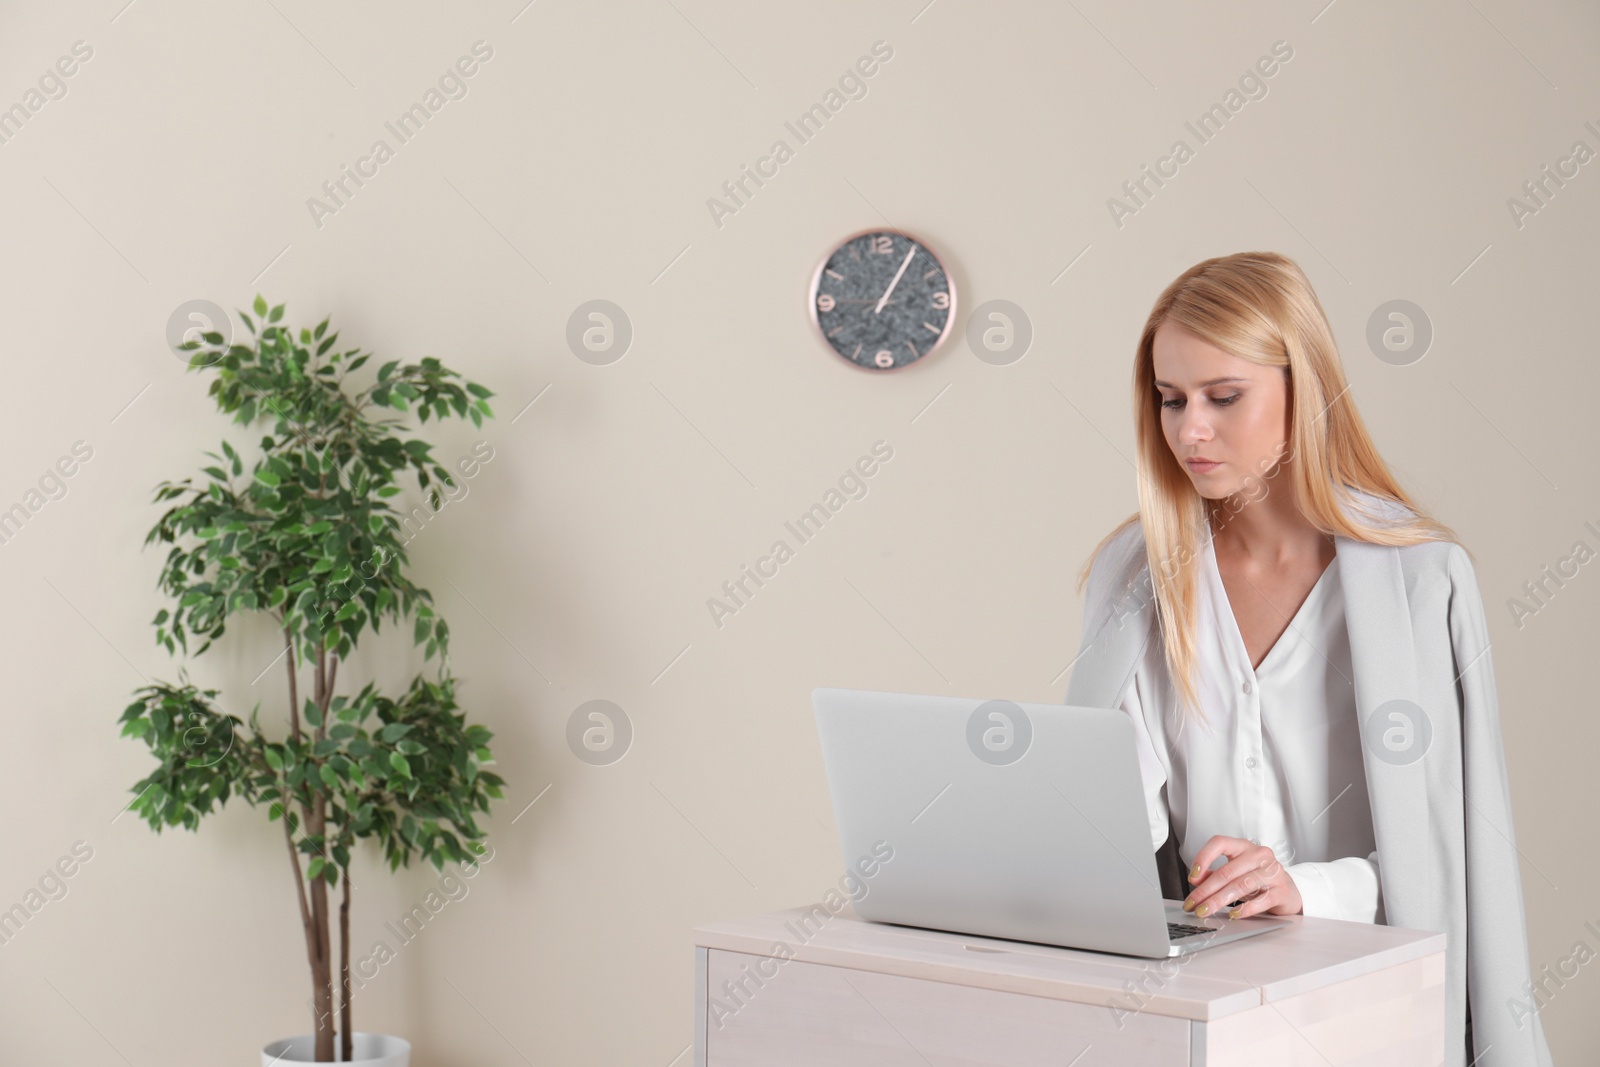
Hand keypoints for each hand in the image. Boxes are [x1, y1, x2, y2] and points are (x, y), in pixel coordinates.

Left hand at [1182, 835, 1301, 918]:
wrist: (1288, 890)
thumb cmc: (1257, 878)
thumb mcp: (1235, 871)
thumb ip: (1214, 873)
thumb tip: (1195, 880)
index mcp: (1243, 846)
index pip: (1219, 843)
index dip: (1203, 858)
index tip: (1192, 876)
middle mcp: (1259, 855)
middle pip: (1226, 872)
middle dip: (1205, 891)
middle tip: (1192, 904)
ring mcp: (1272, 872)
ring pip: (1240, 886)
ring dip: (1219, 901)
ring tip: (1206, 910)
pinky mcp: (1281, 891)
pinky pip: (1260, 900)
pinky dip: (1244, 909)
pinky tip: (1232, 914)